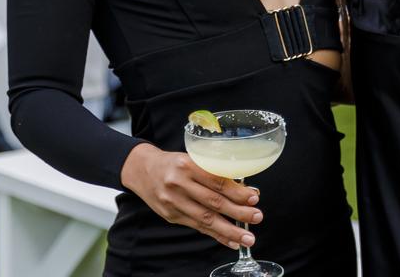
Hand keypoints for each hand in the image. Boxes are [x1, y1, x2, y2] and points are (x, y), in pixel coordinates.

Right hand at [120, 144, 261, 249]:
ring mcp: (174, 202)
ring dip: (230, 230)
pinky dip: (216, 235)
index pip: (216, 181)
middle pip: (213, 202)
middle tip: (257, 217)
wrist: (142, 169)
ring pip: (206, 219)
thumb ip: (212, 171)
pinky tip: (230, 241)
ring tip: (247, 237)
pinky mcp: (171, 216)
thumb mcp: (192, 158)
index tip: (253, 197)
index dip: (236, 191)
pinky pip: (198, 227)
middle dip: (238, 212)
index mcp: (187, 165)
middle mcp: (179, 184)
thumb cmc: (173, 163)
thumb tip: (243, 188)